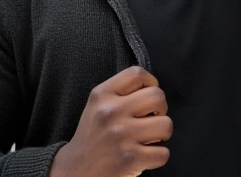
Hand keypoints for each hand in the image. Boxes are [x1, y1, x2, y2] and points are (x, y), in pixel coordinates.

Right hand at [49, 66, 172, 176]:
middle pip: (157, 96)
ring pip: (166, 124)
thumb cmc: (94, 133)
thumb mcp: (98, 104)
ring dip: (162, 133)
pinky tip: (146, 154)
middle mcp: (111, 111)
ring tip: (150, 137)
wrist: (74, 171)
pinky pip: (163, 153)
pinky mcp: (130, 159)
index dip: (150, 82)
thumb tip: (153, 87)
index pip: (137, 73)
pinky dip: (159, 155)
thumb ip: (121, 91)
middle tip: (152, 118)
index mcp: (102, 94)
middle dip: (161, 108)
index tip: (147, 96)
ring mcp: (121, 135)